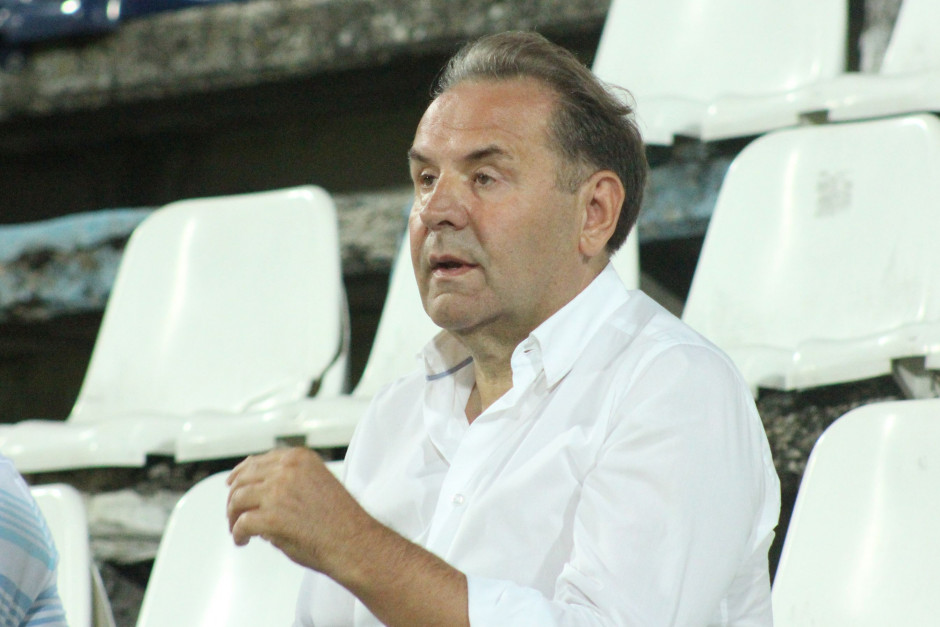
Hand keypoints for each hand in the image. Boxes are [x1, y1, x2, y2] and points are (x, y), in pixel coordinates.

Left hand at [226, 447, 364, 573]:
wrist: (354, 543)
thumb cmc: (340, 521)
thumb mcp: (316, 483)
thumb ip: (288, 482)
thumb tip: (260, 494)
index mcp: (299, 458)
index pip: (258, 460)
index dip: (241, 473)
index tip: (232, 482)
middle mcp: (287, 469)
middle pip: (243, 478)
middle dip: (234, 498)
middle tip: (233, 514)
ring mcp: (277, 491)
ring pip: (237, 499)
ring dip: (233, 516)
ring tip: (238, 529)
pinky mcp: (271, 517)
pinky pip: (241, 524)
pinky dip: (238, 534)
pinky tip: (243, 540)